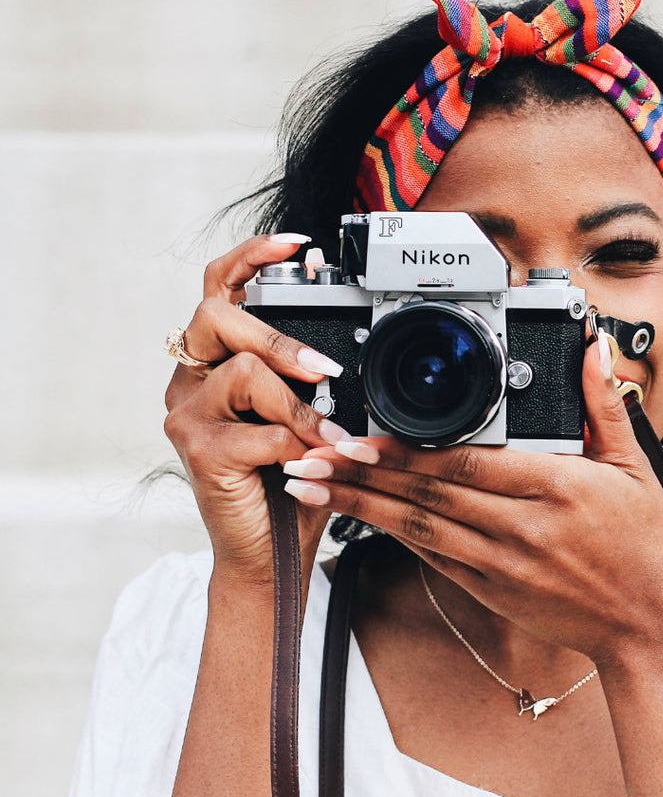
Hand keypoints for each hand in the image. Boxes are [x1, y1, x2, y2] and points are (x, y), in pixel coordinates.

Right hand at [163, 234, 348, 585]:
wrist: (268, 552)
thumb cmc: (288, 479)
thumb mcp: (307, 415)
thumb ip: (312, 376)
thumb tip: (339, 341)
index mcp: (214, 362)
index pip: (217, 288)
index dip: (251, 258)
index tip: (296, 244)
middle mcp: (190, 380)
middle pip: (217, 317)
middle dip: (280, 338)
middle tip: (326, 372)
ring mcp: (188, 413)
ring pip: (244, 372)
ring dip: (300, 405)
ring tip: (330, 437)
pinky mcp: (197, 449)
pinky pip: (258, 429)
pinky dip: (297, 444)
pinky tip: (309, 462)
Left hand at [283, 333, 662, 664]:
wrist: (645, 627)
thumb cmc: (643, 547)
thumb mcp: (637, 468)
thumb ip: (604, 405)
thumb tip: (593, 350)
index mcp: (556, 488)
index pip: (468, 465)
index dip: (410, 453)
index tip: (364, 438)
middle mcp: (520, 527)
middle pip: (428, 495)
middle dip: (363, 475)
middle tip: (311, 454)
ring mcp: (499, 563)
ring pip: (417, 528)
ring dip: (359, 505)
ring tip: (310, 486)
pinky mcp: (488, 588)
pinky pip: (431, 556)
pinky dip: (391, 533)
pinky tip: (356, 516)